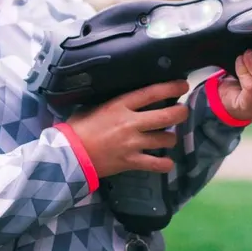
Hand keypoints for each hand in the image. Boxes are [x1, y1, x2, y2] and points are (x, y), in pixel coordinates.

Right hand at [65, 80, 190, 177]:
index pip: (151, 93)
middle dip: (180, 113)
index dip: (171, 87)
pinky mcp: (131, 161)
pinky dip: (165, 164)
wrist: (69, 154)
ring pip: (166, 139)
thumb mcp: (94, 107)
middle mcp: (131, 123)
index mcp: (120, 105)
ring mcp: (132, 144)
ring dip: (170, 138)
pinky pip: (157, 164)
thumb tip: (128, 99)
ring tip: (167, 137)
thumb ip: (113, 103)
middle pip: (166, 116)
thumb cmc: (78, 128)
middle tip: (182, 112)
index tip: (182, 85)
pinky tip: (166, 162)